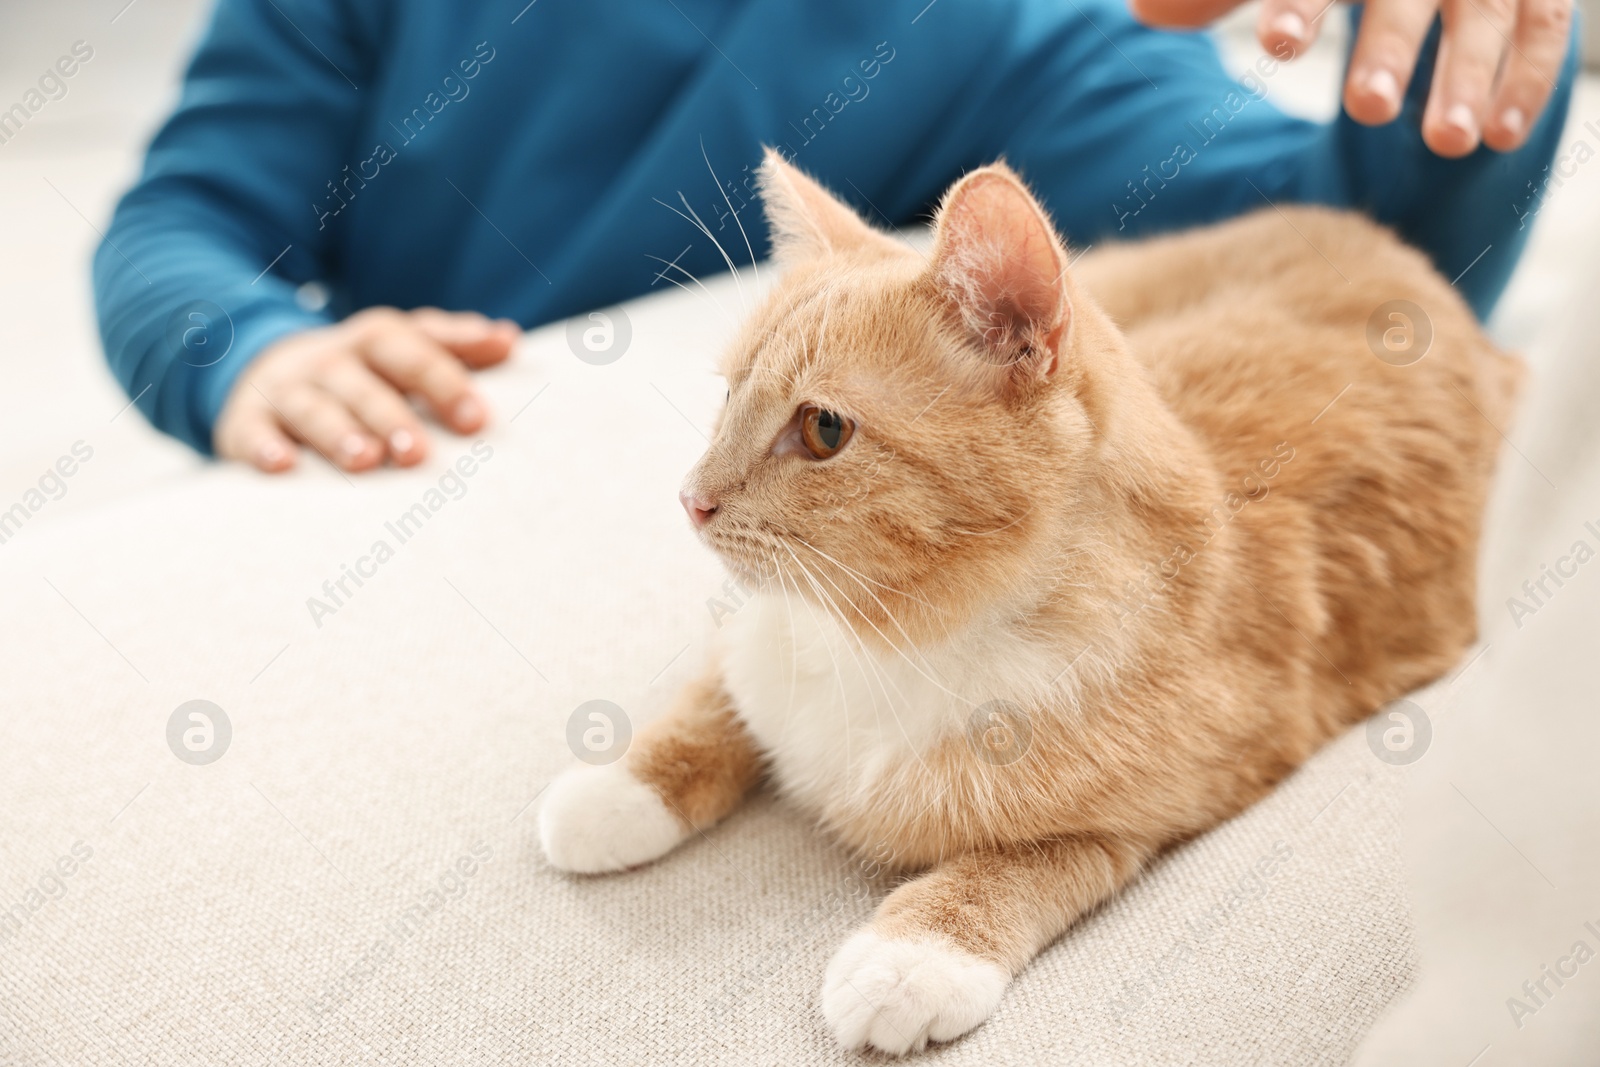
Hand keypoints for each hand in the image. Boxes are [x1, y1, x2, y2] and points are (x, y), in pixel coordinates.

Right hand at [215, 307, 518, 472]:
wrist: (265, 370)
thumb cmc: (361, 370)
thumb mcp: (402, 347)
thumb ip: (453, 345)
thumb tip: (508, 340)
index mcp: (376, 340)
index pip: (414, 352)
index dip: (445, 382)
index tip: (476, 420)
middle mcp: (331, 360)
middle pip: (362, 381)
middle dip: (390, 415)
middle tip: (418, 453)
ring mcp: (287, 388)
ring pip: (311, 407)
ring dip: (337, 432)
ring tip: (364, 461)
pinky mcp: (247, 419)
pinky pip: (253, 431)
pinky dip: (264, 447)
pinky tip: (282, 466)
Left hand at [1127, 0, 1572, 156]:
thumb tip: (1145, 12)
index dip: (1299, 3)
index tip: (1278, 45)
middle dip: (1389, 46)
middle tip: (1366, 107)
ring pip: (1486, 14)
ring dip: (1467, 76)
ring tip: (1444, 143)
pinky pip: (1542, 28)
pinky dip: (1527, 80)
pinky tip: (1497, 136)